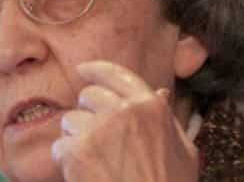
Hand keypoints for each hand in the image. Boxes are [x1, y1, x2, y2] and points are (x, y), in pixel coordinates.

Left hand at [51, 61, 198, 181]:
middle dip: (87, 114)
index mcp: (151, 107)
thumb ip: (169, 120)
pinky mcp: (77, 152)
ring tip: (95, 163)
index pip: (115, 74)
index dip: (95, 71)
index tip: (83, 71)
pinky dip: (66, 162)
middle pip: (88, 96)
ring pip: (70, 121)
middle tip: (97, 140)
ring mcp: (98, 130)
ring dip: (76, 139)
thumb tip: (160, 93)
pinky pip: (60, 146)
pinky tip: (84, 175)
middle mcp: (124, 112)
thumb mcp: (183, 152)